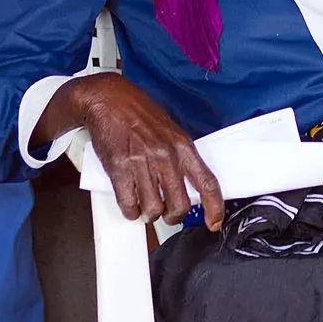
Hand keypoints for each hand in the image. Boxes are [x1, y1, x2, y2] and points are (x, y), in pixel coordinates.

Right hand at [75, 74, 224, 229]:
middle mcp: (165, 155)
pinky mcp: (119, 169)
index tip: (214, 222)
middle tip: (167, 212)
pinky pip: (129, 205)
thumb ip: (180, 156)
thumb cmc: (138, 112)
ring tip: (145, 203)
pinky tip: (130, 202)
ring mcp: (142, 163)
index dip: (214, 208)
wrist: (108, 99)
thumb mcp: (169, 130)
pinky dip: (130, 210)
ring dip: (149, 213)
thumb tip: (188, 184)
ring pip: (153, 209)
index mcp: (181, 145)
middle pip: (179, 204)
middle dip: (173, 215)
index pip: (207, 182)